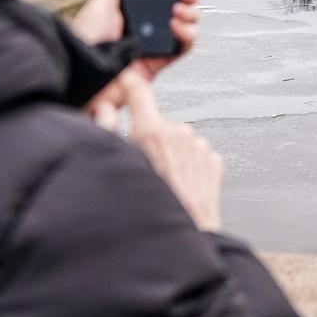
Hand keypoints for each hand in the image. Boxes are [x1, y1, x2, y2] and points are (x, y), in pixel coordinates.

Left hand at [69, 0, 203, 78]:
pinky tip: (176, 27)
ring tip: (177, 10)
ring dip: (190, 12)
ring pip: (189, 20)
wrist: (87, 75)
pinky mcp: (164, 57)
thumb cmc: (86, 43)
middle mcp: (149, 20)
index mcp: (135, 4)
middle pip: (181, 0)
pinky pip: (186, 44)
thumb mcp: (98, 4)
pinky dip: (187, 34)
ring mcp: (159, 38)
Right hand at [101, 70, 223, 231]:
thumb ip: (106, 131)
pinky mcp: (213, 161)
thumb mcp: (118, 164)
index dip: (130, 84)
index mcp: (151, 132)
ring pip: (179, 140)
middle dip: (150, 138)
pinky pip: (196, 155)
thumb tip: (102, 110)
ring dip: (171, 153)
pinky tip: (180, 184)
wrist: (185, 235)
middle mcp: (178, 134)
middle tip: (144, 165)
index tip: (127, 81)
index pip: (138, 91)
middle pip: (158, 124)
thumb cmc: (148, 209)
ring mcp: (199, 147)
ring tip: (163, 180)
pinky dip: (188, 165)